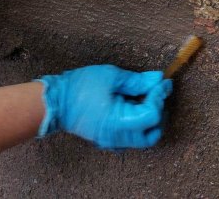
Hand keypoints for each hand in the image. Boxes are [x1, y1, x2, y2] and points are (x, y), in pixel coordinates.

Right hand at [37, 65, 171, 150]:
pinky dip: (140, 121)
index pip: (151, 116)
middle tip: (158, 92)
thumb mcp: (112, 77)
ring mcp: (112, 141)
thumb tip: (158, 79)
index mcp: (117, 123)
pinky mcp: (108, 138)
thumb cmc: (80, 87)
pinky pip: (131, 136)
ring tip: (147, 95)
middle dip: (161, 112)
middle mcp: (116, 138)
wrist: (55, 102)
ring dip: (151, 118)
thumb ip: (138, 81)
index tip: (163, 81)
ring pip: (143, 138)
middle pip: (152, 134)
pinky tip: (136, 103)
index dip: (160, 97)